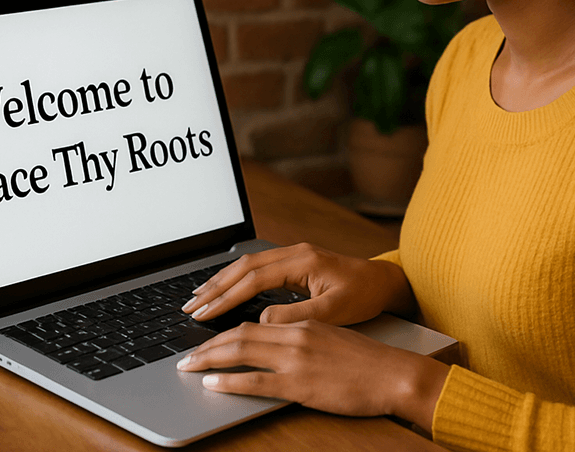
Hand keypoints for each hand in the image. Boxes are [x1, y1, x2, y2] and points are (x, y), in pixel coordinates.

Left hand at [176, 319, 448, 426]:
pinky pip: (256, 381)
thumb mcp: (330, 337)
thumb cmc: (366, 360)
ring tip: (189, 366)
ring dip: (210, 359)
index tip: (208, 338)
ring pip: (242, 351)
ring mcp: (296, 358)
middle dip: (208, 344)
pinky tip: (213, 385)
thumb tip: (272, 337)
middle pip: (240, 333)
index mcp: (303, 323)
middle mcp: (295, 335)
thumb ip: (300, 334)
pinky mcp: (300, 383)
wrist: (393, 373)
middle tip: (185, 355)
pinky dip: (230, 381)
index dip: (226, 329)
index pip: (254, 322)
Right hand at [181, 243, 415, 326]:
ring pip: (248, 264)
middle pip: (244, 266)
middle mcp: (294, 253)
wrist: (384, 281)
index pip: (254, 279)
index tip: (204, 313)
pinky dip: (237, 278)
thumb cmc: (364, 295)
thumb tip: (261, 320)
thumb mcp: (334, 311)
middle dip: (215, 286)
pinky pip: (258, 267)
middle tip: (189, 306)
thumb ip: (298, 316)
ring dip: (223, 280)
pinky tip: (227, 289)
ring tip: (199, 298)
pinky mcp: (295, 262)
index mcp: (302, 261)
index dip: (226, 297)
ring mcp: (294, 255)